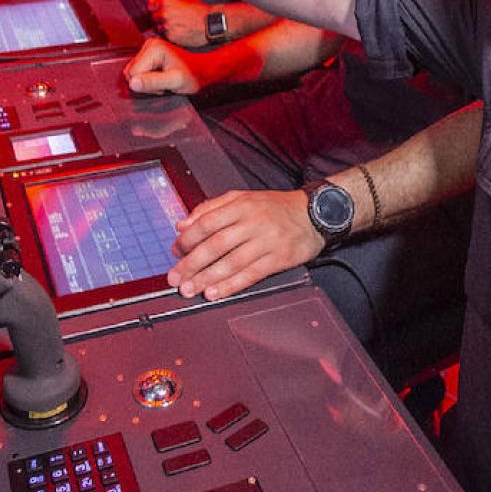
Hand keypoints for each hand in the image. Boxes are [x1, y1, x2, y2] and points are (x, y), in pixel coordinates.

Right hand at [123, 36, 210, 95]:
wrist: (203, 69)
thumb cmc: (193, 75)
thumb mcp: (175, 82)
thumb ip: (153, 82)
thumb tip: (132, 83)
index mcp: (154, 48)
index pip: (133, 73)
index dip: (146, 84)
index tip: (163, 83)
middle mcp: (149, 44)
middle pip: (132, 72)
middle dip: (146, 82)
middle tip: (164, 83)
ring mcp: (149, 48)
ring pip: (135, 73)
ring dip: (148, 81)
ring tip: (165, 80)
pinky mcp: (149, 54)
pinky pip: (140, 71)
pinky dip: (150, 78)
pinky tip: (162, 77)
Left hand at [148, 0, 215, 49]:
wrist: (210, 24)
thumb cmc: (200, 9)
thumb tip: (156, 0)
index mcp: (166, 2)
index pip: (151, 4)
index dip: (155, 7)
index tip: (159, 9)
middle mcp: (164, 14)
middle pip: (154, 17)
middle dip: (160, 18)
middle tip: (172, 19)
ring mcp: (167, 27)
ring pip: (159, 28)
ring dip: (165, 27)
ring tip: (178, 26)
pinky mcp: (171, 38)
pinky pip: (166, 36)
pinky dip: (171, 35)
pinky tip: (181, 32)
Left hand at [168, 190, 320, 301]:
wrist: (314, 213)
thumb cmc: (275, 207)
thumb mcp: (242, 198)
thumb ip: (210, 209)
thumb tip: (182, 225)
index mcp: (241, 205)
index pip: (207, 222)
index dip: (188, 239)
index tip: (176, 252)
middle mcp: (253, 222)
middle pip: (216, 245)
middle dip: (192, 264)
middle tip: (176, 278)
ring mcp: (267, 241)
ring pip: (231, 262)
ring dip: (207, 279)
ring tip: (191, 289)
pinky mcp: (279, 258)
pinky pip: (251, 275)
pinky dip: (231, 285)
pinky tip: (216, 293)